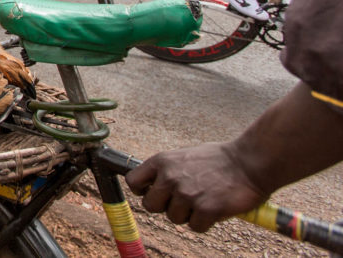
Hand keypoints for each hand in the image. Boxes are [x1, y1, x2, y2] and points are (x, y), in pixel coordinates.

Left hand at [125, 143, 266, 231]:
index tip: (155, 193)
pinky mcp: (205, 210)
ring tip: (204, 199)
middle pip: (150, 205)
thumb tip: (150, 185)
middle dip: (164, 207)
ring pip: (173, 218)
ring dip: (188, 214)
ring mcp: (187, 194)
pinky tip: (215, 208)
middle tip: (182, 201)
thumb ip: (166, 170)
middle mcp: (170, 177)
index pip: (133, 181)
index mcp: (162, 161)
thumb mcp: (184, 156)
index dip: (143, 191)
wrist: (249, 162)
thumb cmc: (218, 159)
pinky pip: (195, 227)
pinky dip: (205, 222)